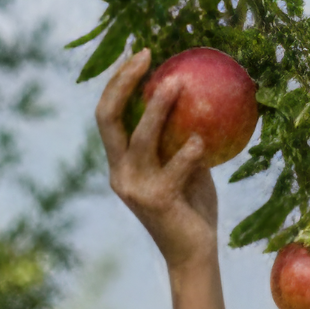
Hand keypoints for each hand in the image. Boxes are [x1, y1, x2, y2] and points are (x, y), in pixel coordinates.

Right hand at [96, 48, 217, 272]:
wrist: (194, 254)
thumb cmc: (192, 208)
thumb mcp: (184, 167)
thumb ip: (181, 138)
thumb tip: (199, 95)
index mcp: (120, 163)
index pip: (107, 114)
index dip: (117, 82)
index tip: (139, 54)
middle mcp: (120, 173)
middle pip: (108, 117)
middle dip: (123, 82)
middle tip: (147, 56)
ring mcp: (134, 188)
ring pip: (141, 138)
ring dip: (158, 108)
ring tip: (178, 84)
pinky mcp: (156, 201)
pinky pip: (173, 168)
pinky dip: (188, 152)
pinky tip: (202, 141)